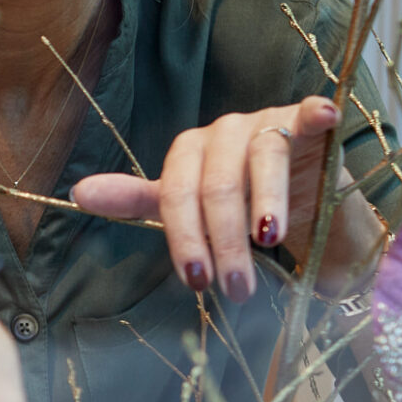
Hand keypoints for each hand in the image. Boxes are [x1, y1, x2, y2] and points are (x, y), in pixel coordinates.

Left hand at [70, 95, 386, 300]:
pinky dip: (315, 113)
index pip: (177, 195)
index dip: (185, 238)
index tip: (196, 282)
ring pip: (261, 159)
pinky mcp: (306, 121)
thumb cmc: (235, 203)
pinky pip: (309, 115)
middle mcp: (223, 132)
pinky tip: (325, 116)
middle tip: (237, 288)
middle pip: (218, 185)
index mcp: (187, 152)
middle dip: (224, 240)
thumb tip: (77, 193)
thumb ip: (138, 200)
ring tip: (269, 240)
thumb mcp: (186, 205)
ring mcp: (266, 123)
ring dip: (266, 203)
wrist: (298, 191)